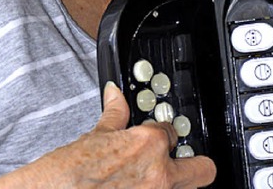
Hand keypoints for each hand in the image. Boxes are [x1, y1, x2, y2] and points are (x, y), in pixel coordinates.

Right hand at [0, 82, 216, 187]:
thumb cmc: (69, 173)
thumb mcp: (95, 135)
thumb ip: (115, 114)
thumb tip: (115, 94)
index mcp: (150, 144)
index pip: (174, 133)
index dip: (164, 134)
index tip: (160, 137)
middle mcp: (159, 174)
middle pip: (203, 170)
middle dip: (196, 164)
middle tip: (183, 162)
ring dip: (171, 183)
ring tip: (148, 179)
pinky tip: (134, 188)